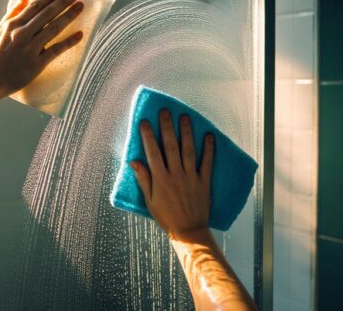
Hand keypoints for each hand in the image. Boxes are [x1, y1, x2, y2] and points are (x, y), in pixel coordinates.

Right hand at [0, 0, 84, 99]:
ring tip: (81, 6)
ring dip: (69, 16)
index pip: (35, 6)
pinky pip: (56, 50)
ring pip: (54, 28)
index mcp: (12, 25)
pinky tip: (80, 35)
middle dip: (64, 1)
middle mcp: (22, 34)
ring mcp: (30, 49)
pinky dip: (69, 42)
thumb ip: (12, 13)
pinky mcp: (36, 64)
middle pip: (47, 14)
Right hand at [130, 109, 214, 242]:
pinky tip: (208, 135)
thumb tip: (134, 161)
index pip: (153, 152)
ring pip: (188, 150)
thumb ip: (144, 179)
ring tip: (184, 117)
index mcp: (160, 179)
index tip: (144, 122)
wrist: (188, 231)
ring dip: (186, 132)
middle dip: (166, 127)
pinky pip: (207, 162)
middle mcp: (175, 174)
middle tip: (164, 111)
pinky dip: (208, 149)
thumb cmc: (166, 217)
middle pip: (170, 146)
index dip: (148, 136)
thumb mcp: (150, 200)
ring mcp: (191, 177)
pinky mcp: (204, 181)